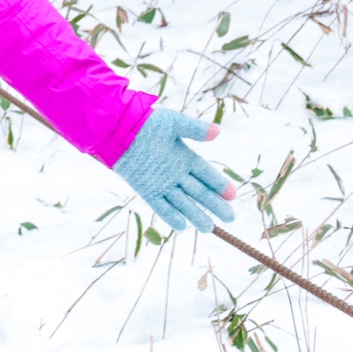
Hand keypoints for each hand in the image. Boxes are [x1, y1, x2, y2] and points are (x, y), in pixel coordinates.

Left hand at [115, 108, 236, 233]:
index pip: (206, 175)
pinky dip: (171, 215)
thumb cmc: (147, 123)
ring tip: (209, 228)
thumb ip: (195, 129)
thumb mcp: (174, 123)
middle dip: (215, 204)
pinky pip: (161, 206)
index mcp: (184, 157)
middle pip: (199, 192)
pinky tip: (183, 226)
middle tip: (230, 217)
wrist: (119, 130)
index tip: (233, 197)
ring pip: (183, 202)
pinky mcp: (147, 190)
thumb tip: (218, 133)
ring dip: (195, 215)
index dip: (220, 185)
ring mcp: (162, 183)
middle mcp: (176, 173)